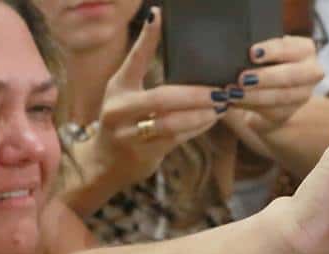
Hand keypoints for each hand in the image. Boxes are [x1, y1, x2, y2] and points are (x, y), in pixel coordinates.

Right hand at [85, 7, 225, 188]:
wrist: (106, 162)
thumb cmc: (124, 120)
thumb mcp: (127, 91)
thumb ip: (142, 64)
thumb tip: (159, 23)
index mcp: (117, 87)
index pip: (134, 59)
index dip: (146, 38)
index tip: (159, 16)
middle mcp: (119, 110)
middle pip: (162, 99)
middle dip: (196, 95)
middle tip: (221, 90)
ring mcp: (130, 134)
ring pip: (172, 123)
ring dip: (201, 114)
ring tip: (222, 104)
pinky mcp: (144, 154)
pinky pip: (177, 139)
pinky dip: (198, 128)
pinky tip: (212, 119)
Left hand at [229, 36, 324, 132]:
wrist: (263, 93)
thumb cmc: (259, 63)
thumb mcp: (260, 52)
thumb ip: (254, 49)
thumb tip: (236, 46)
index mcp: (305, 50)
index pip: (292, 47)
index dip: (273, 50)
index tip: (252, 52)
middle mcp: (310, 72)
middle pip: (292, 75)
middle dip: (266, 77)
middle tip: (242, 78)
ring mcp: (302, 95)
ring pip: (282, 96)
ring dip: (255, 95)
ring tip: (232, 93)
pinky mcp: (288, 113)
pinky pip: (272, 111)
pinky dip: (250, 106)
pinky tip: (234, 102)